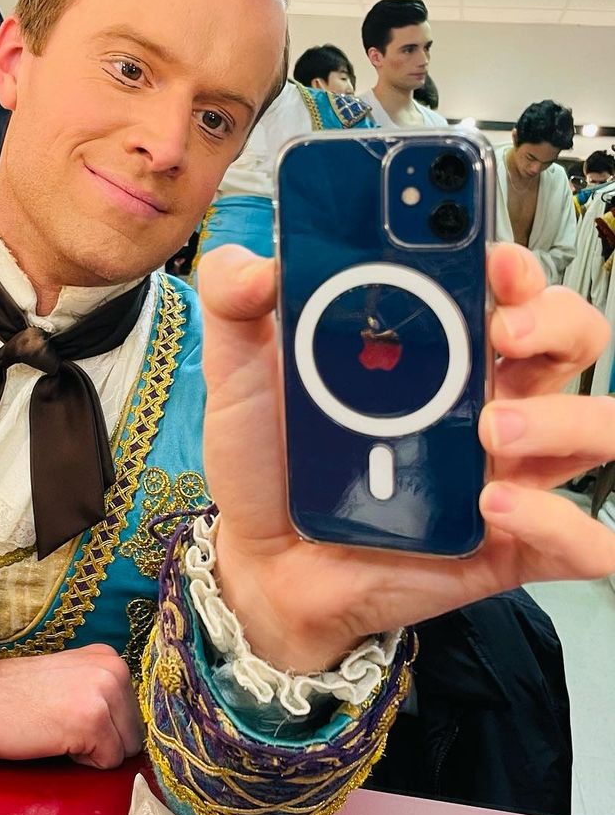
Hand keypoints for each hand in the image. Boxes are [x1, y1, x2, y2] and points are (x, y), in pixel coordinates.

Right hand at [0, 643, 143, 767]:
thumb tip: (132, 725)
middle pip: (134, 734)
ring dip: (93, 752)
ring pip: (124, 750)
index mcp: (109, 657)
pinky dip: (81, 762)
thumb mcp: (71, 679)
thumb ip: (102, 691)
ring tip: (58, 730)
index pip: (133, 713)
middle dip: (104, 742)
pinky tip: (54, 739)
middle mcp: (114, 669)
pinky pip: (107, 763)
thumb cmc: (17, 697)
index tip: (69, 715)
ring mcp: (104, 693)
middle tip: (61, 724)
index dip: (105, 727)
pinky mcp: (92, 721)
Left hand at [199, 241, 614, 673]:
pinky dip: (561, 523)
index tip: (487, 256)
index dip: (512, 260)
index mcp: (438, 343)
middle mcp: (487, 396)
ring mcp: (504, 470)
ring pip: (597, 428)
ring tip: (490, 429)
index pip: (504, 282)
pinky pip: (580, 541)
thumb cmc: (269, 454)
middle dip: (555, 318)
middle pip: (571, 336)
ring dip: (565, 418)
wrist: (262, 558)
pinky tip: (493, 506)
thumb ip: (235, 304)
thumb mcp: (239, 371)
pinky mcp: (505, 545)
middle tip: (500, 331)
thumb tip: (251, 263)